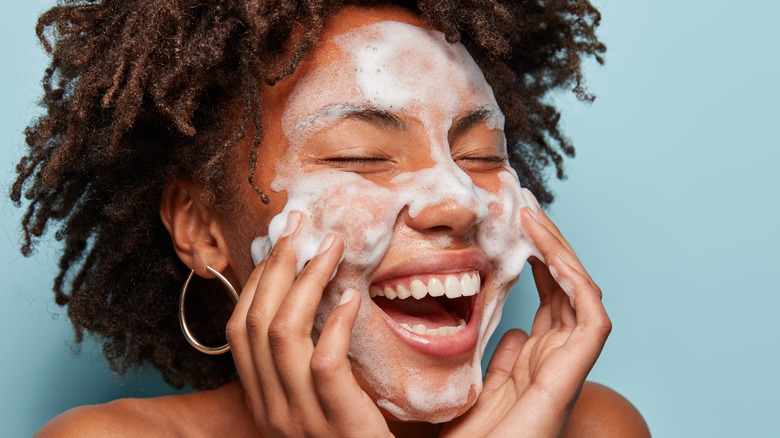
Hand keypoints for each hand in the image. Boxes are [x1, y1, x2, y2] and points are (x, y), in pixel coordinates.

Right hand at [226, 211, 391, 437]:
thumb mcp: (312, 403)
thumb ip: (303, 363)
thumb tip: (312, 303)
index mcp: (261, 398)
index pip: (240, 327)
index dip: (257, 279)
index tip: (280, 241)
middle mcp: (270, 407)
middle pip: (256, 321)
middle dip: (276, 267)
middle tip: (301, 227)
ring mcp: (299, 417)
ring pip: (283, 333)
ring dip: (306, 283)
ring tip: (331, 250)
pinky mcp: (336, 422)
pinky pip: (324, 362)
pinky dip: (336, 324)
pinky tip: (353, 298)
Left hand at [441, 206, 611, 436]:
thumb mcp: (481, 390)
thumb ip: (500, 360)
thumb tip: (511, 329)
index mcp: (537, 359)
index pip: (550, 299)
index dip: (540, 261)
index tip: (517, 228)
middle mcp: (557, 357)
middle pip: (567, 288)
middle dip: (552, 246)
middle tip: (528, 208)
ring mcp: (566, 363)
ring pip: (581, 294)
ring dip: (561, 252)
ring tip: (534, 217)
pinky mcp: (571, 372)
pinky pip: (592, 318)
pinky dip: (576, 282)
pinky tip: (549, 255)